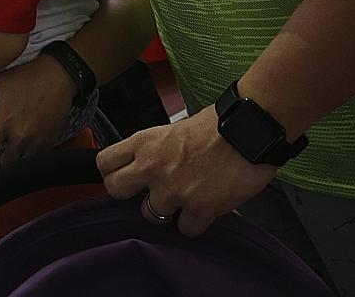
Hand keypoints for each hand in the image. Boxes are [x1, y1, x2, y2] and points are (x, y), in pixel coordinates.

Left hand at [0, 55, 73, 181]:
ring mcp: (37, 140)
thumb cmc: (27, 76)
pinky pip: (38, 156)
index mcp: (3, 122)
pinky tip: (31, 138)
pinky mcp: (51, 141)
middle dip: (1, 158)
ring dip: (17, 155)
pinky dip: (32, 152)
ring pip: (22, 161)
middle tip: (2, 146)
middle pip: (5, 162)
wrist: (59, 75)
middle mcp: (20, 135)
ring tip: (18, 140)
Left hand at [97, 105, 277, 236]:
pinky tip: (206, 208)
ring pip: (150, 215)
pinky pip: (185, 230)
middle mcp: (152, 167)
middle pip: (115, 190)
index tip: (124, 176)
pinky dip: (195, 223)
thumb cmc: (218, 125)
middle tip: (151, 192)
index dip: (112, 172)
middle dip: (132, 194)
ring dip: (168, 210)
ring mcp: (173, 190)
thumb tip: (145, 168)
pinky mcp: (199, 209)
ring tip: (187, 196)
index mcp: (145, 142)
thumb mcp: (174, 130)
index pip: (104, 163)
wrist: (249, 129)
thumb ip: (154, 150)